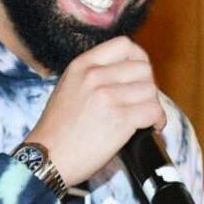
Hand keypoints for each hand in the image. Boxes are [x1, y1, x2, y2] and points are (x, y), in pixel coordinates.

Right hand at [25, 36, 165, 186]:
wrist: (47, 158)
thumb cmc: (57, 131)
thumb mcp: (68, 88)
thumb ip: (93, 76)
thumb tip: (126, 76)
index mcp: (82, 65)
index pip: (124, 45)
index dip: (138, 60)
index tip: (138, 76)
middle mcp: (95, 76)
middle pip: (143, 68)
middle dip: (147, 86)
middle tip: (141, 102)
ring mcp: (108, 97)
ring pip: (151, 90)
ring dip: (152, 105)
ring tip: (144, 118)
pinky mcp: (120, 119)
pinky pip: (154, 111)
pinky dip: (157, 121)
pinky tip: (149, 127)